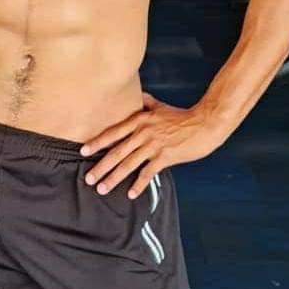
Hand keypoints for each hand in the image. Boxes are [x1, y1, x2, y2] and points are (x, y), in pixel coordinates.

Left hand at [80, 94, 227, 198]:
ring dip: (114, 178)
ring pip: (128, 164)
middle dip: (100, 166)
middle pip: (117, 151)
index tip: (83, 150)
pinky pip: (147, 173)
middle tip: (88, 178)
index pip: (113, 132)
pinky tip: (130, 194)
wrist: (205, 123)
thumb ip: (146, 102)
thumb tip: (137, 95)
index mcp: (140, 120)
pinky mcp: (165, 157)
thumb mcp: (160, 106)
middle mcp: (143, 133)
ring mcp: (153, 145)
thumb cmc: (182, 116)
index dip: (97, 142)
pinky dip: (138, 184)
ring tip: (102, 188)